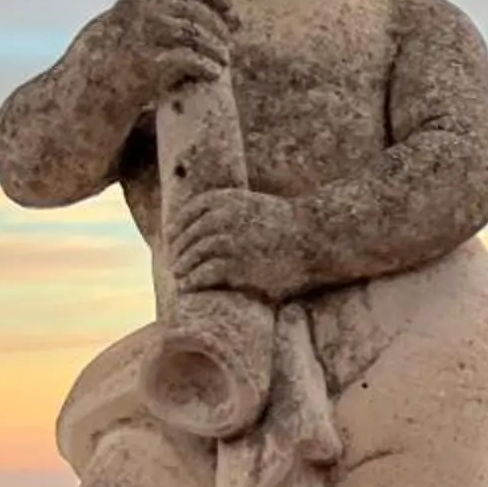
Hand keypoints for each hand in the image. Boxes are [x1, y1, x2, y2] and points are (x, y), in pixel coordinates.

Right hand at [89, 0, 233, 107]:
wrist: (98, 73)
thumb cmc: (128, 42)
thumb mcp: (145, 12)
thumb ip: (173, 3)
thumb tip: (225, 10)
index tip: (233, 13)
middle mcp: (147, 6)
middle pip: (198, 12)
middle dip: (219, 28)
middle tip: (229, 44)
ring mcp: (147, 31)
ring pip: (197, 35)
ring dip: (216, 49)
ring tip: (223, 59)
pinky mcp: (151, 59)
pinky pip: (191, 59)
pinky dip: (206, 66)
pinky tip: (213, 73)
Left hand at [169, 185, 308, 301]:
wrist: (317, 237)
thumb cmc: (291, 224)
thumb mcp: (255, 204)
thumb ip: (231, 209)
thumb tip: (208, 222)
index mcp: (225, 199)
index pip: (188, 212)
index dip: (176, 227)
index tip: (170, 239)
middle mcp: (222, 217)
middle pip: (186, 235)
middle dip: (177, 250)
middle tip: (173, 263)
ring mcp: (227, 241)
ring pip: (191, 255)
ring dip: (182, 267)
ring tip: (179, 276)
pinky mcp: (234, 265)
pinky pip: (203, 274)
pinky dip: (193, 281)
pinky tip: (189, 287)